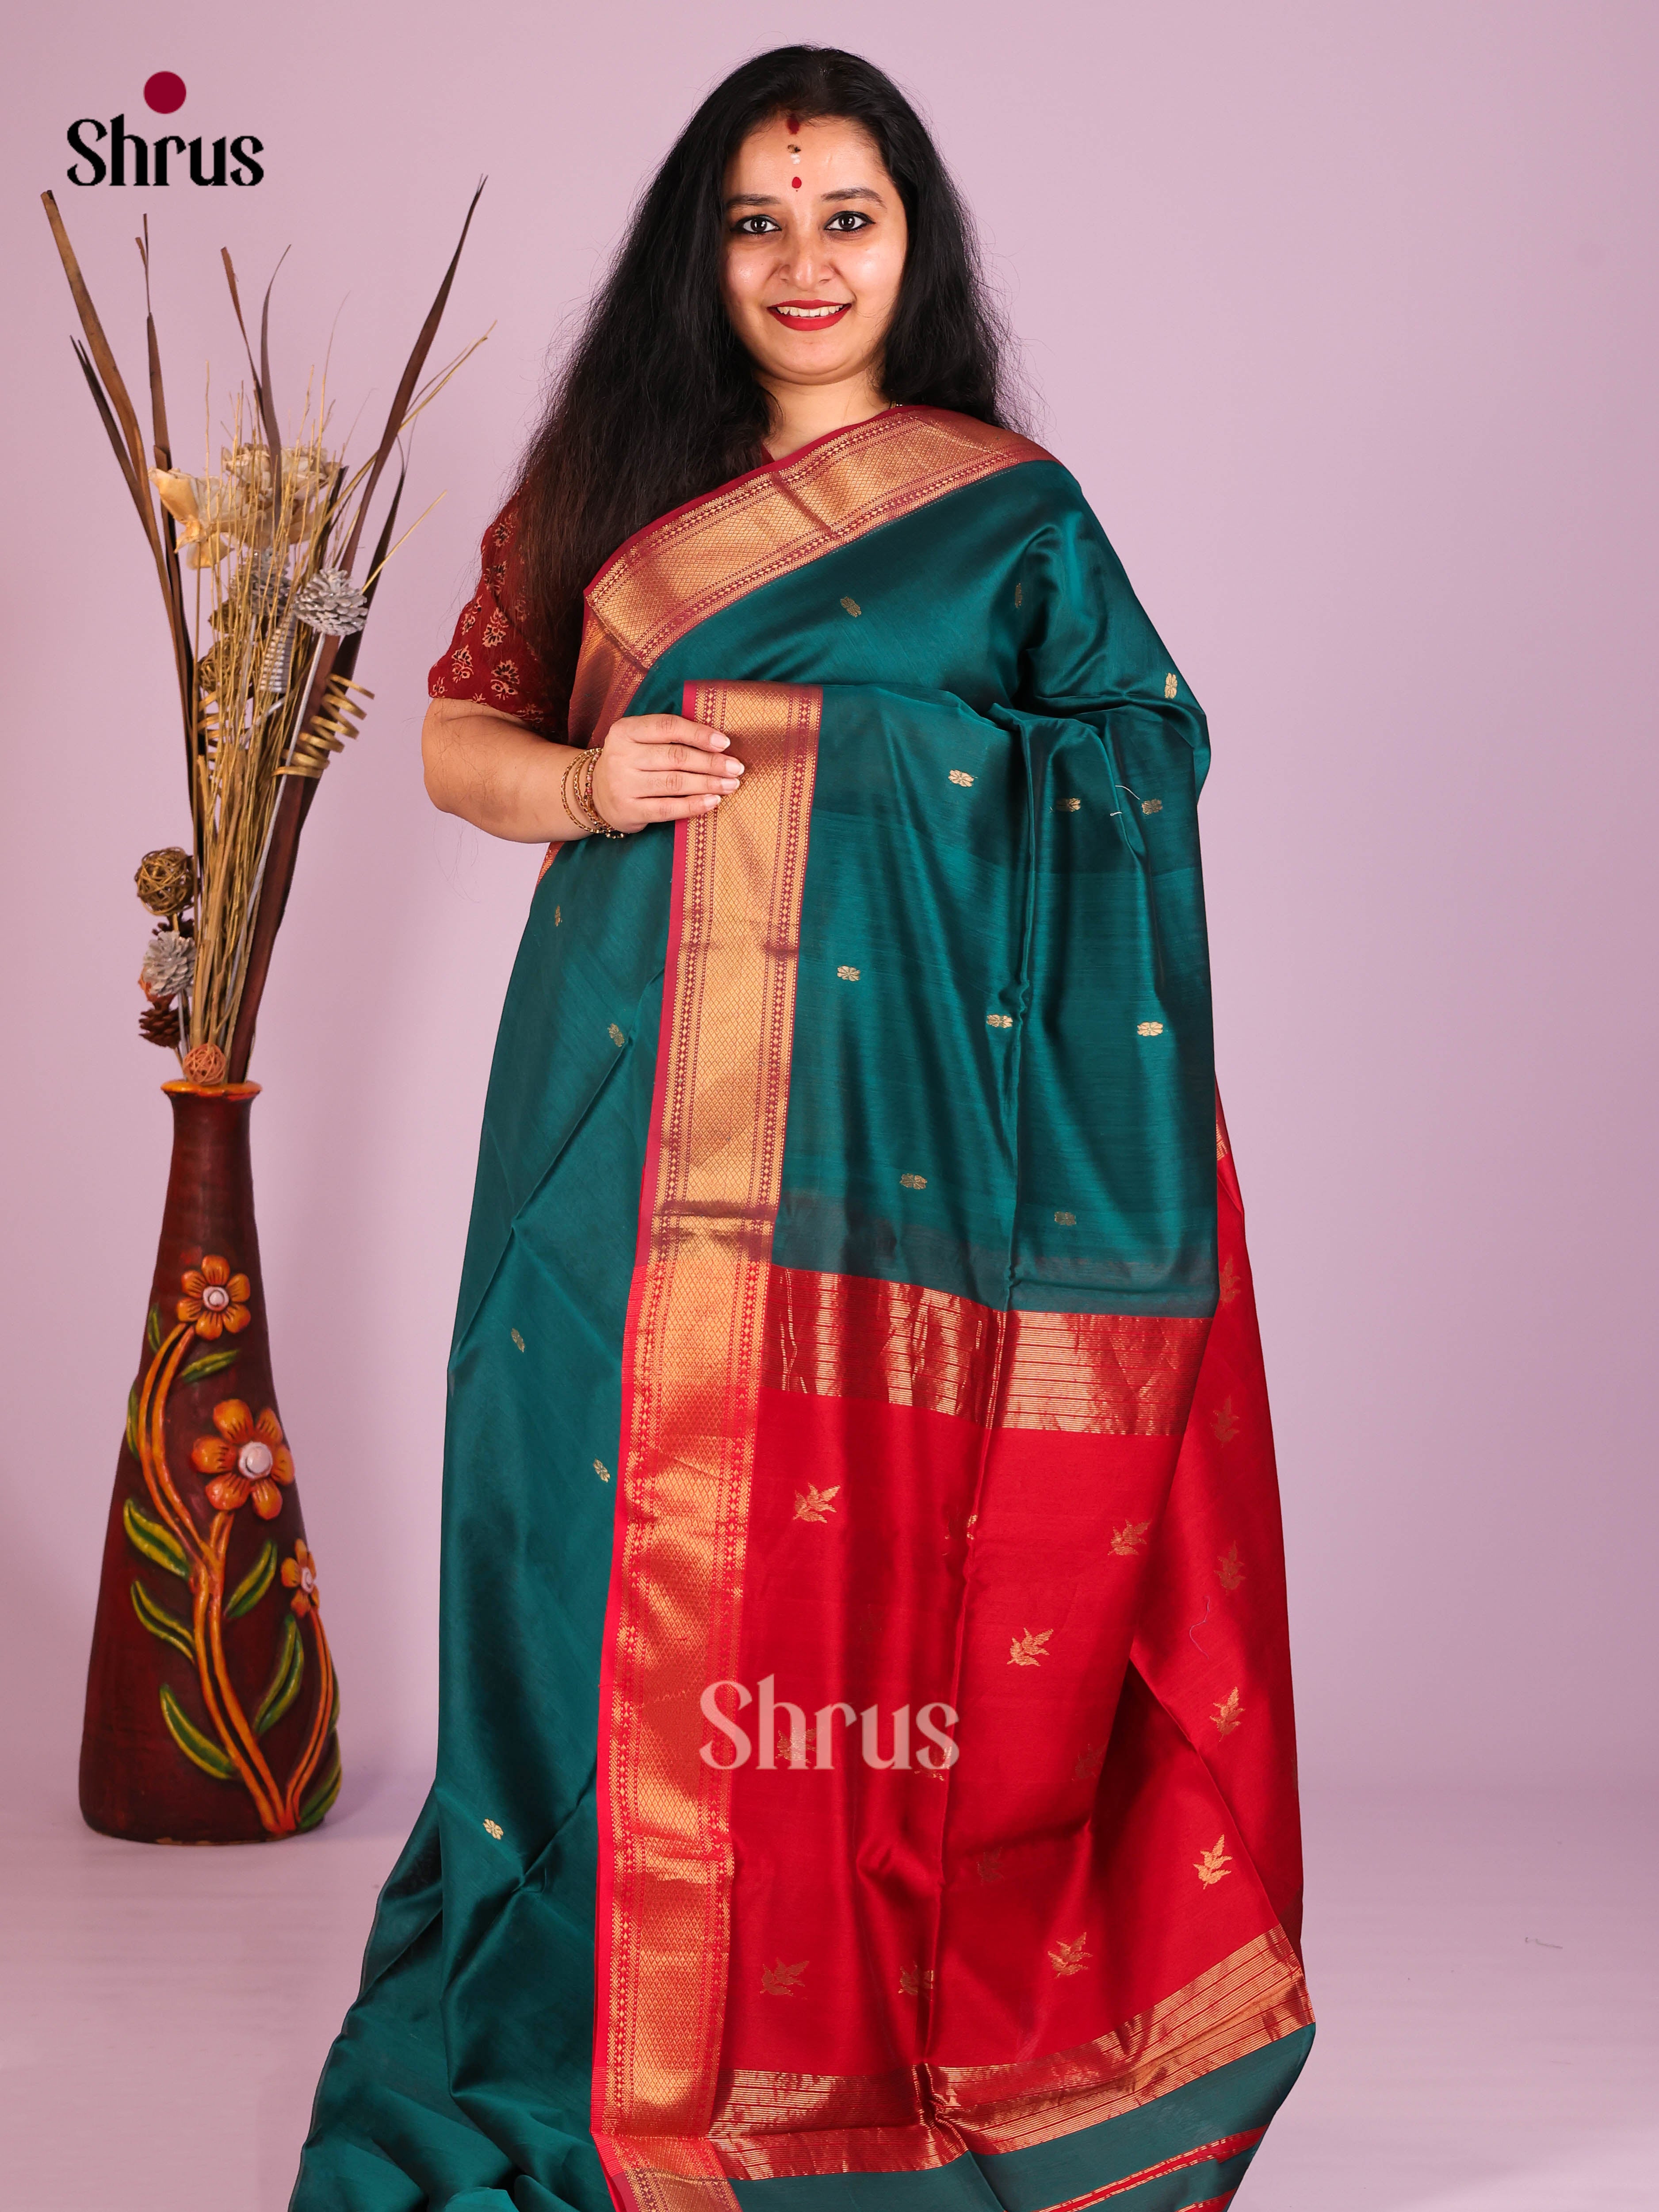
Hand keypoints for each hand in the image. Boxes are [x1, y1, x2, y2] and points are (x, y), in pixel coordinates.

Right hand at [588, 714, 743, 831]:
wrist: (594, 793)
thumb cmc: (631, 762)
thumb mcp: (640, 740)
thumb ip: (669, 736)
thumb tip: (718, 742)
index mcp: (625, 731)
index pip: (668, 727)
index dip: (699, 734)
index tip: (725, 743)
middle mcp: (620, 756)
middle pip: (675, 757)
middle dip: (711, 763)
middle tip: (736, 768)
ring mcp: (622, 785)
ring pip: (674, 783)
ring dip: (708, 784)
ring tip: (730, 785)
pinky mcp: (628, 811)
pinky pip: (668, 809)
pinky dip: (694, 806)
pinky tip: (713, 802)